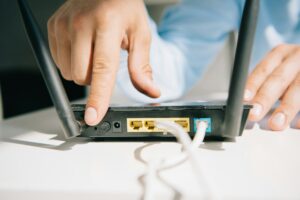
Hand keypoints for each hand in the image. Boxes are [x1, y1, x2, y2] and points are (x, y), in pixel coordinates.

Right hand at [47, 0, 160, 125]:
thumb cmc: (124, 7)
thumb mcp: (140, 33)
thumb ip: (142, 66)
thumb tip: (151, 91)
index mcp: (108, 24)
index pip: (103, 69)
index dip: (99, 96)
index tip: (93, 116)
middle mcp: (81, 24)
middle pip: (81, 77)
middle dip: (95, 80)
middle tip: (105, 63)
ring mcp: (64, 25)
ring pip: (68, 72)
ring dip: (83, 71)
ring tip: (94, 52)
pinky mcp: (53, 27)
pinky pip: (58, 61)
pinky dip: (71, 62)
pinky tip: (82, 48)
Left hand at [244, 44, 299, 129]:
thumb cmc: (291, 70)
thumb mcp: (278, 69)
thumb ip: (263, 84)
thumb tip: (245, 105)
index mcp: (280, 53)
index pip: (263, 69)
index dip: (253, 84)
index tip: (244, 98)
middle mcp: (297, 58)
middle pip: (279, 79)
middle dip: (265, 98)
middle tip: (254, 114)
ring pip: (299, 88)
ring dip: (287, 108)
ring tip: (276, 124)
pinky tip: (298, 125)